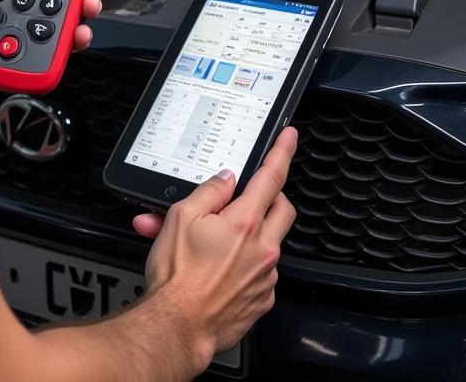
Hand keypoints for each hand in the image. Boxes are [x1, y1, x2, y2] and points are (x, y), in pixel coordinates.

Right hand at [136, 127, 298, 363]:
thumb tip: (225, 179)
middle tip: (252, 196)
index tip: (289, 138)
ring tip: (215, 243)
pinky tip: (218, 269)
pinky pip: (262, 272)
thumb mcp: (181, 218)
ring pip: (270, 242)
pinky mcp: (262, 299)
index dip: (282, 152)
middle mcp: (263, 249)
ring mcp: (265, 277)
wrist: (177, 328)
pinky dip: (246, 264)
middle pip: (283, 208)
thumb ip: (209, 192)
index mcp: (244, 223)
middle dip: (272, 196)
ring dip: (252, 235)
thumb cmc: (177, 279)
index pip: (271, 177)